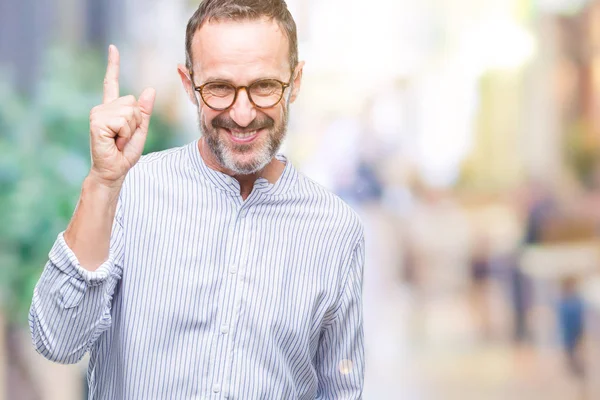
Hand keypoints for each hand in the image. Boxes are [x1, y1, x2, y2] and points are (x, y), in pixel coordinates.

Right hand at [88, 44, 155, 185]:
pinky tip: (114, 141)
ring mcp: (98, 114)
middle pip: (133, 102)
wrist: (114, 171)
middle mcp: (103, 108)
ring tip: (119, 140)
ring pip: (130, 111)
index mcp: (112, 109)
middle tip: (124, 137)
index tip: (113, 48)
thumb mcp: (141, 130)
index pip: (112, 83)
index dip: (113, 65)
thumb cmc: (125, 154)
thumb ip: (145, 112)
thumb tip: (150, 89)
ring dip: (131, 129)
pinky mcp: (97, 122)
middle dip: (137, 122)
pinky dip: (125, 133)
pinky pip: (123, 120)